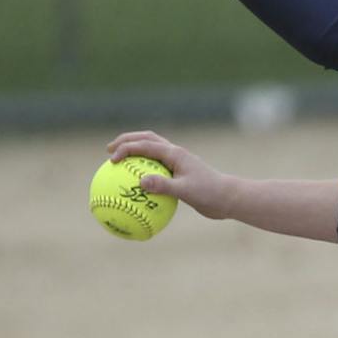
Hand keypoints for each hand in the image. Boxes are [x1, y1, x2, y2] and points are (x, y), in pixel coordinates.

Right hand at [108, 131, 234, 220]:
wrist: (228, 198)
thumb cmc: (210, 194)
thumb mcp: (186, 191)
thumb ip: (163, 186)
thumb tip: (140, 182)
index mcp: (174, 153)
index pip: (144, 145)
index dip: (125, 149)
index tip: (112, 161)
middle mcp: (174, 154)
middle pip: (145, 139)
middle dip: (126, 141)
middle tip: (109, 150)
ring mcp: (176, 162)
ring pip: (150, 151)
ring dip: (134, 152)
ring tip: (118, 164)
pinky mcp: (178, 173)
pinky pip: (156, 169)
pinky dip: (142, 171)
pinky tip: (134, 186)